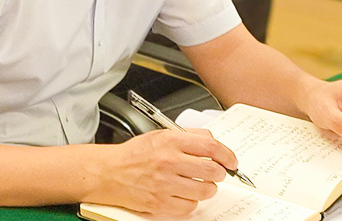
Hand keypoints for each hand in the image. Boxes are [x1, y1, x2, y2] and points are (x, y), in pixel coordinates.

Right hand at [91, 129, 236, 216]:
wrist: (109, 172)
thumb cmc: (135, 154)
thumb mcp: (161, 135)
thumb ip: (189, 136)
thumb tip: (213, 141)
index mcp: (170, 141)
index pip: (211, 146)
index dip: (227, 155)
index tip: (231, 161)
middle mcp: (168, 162)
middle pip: (212, 170)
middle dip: (219, 173)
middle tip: (215, 173)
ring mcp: (164, 184)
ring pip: (205, 190)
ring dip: (207, 188)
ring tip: (198, 184)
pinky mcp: (160, 203)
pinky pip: (190, 206)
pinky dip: (190, 202)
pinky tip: (182, 194)